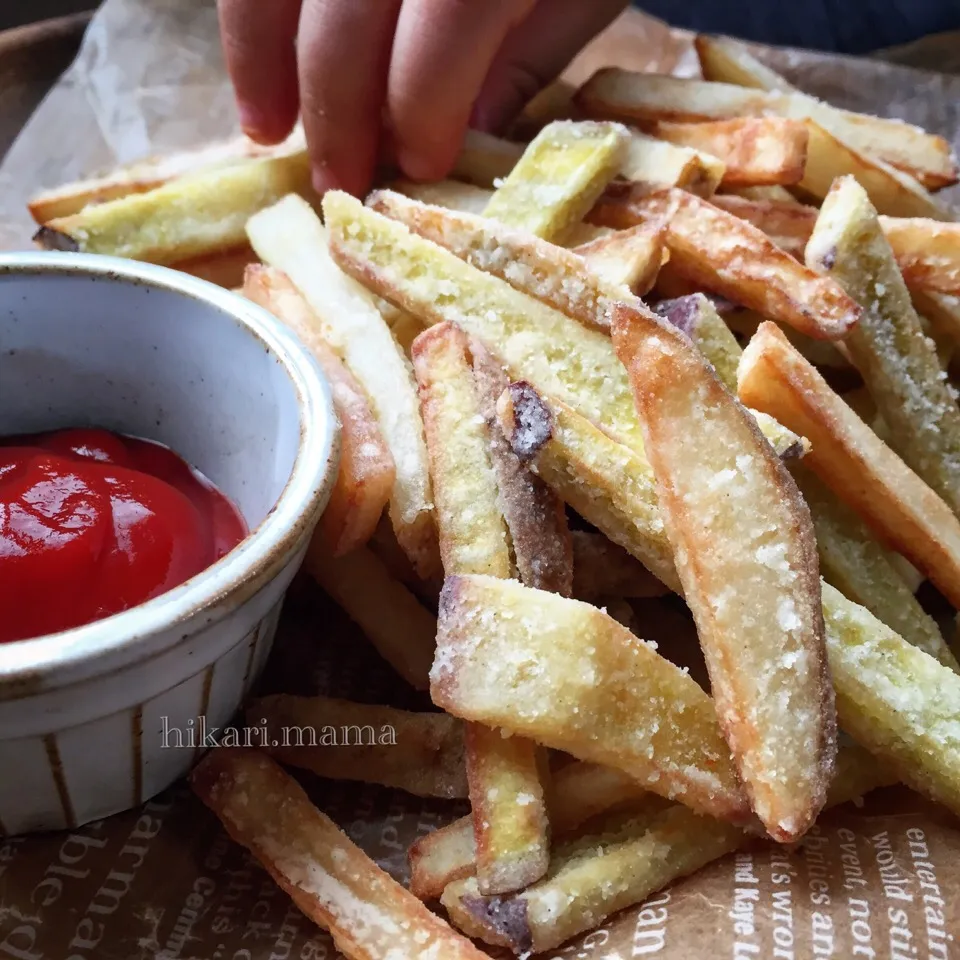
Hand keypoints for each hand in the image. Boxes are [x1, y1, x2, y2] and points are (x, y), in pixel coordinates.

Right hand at [217, 0, 627, 196]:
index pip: (438, 43)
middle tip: (335, 183)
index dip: (420, 115)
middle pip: (344, 22)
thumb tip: (463, 135)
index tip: (418, 167)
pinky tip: (255, 50)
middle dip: (334, 113)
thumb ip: (527, 57)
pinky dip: (250, 5)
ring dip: (258, 56)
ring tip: (263, 126)